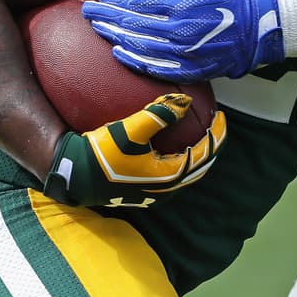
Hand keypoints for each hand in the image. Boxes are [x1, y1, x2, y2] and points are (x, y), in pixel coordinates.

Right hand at [43, 93, 226, 207]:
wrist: (75, 176)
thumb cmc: (102, 154)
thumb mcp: (130, 130)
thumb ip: (158, 114)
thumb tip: (185, 102)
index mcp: (169, 176)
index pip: (205, 154)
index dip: (217, 134)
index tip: (221, 115)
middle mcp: (166, 190)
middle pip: (200, 166)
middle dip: (212, 145)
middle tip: (215, 124)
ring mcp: (155, 193)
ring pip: (188, 172)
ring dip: (198, 154)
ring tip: (200, 133)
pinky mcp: (144, 191)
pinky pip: (174, 174)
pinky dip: (183, 158)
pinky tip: (174, 145)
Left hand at [82, 0, 284, 80]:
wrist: (259, 27)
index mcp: (181, 4)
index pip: (138, 3)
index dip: (116, 0)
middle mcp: (179, 29)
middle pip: (133, 24)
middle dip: (107, 17)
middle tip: (88, 12)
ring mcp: (184, 52)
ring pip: (140, 45)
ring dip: (115, 37)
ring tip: (98, 29)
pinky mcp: (191, 69)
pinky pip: (156, 67)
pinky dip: (135, 61)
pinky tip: (119, 53)